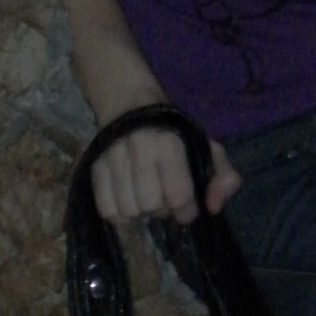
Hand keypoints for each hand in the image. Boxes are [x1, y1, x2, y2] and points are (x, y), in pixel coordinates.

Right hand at [91, 123, 241, 224]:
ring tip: (145, 196)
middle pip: (151, 206)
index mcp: (169, 142)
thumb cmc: (172, 130)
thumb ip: (221, 175)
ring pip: (128, 211)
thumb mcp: (204, 145)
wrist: (129, 102)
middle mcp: (139, 147)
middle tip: (164, 196)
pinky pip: (106, 210)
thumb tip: (213, 207)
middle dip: (162, 209)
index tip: (187, 205)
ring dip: (140, 211)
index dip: (186, 209)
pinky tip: (128, 198)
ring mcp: (113, 156)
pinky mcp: (94, 166)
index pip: (178, 196)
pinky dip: (119, 213)